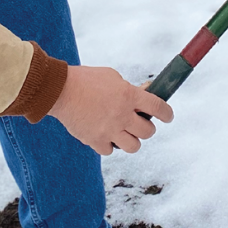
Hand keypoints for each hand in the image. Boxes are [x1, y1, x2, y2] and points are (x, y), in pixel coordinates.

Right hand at [47, 65, 174, 154]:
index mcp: (129, 96)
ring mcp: (109, 130)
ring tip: (124, 133)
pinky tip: (104, 135)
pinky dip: (109, 145)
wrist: (60, 90)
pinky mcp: (95, 141)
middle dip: (146, 128)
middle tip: (139, 123)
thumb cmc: (86, 79)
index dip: (167, 114)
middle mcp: (122, 115)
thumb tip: (146, 93)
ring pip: (134, 146)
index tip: (168, 117)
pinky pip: (110, 150)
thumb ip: (130, 88)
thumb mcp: (112, 77)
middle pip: (148, 132)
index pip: (159, 108)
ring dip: (132, 140)